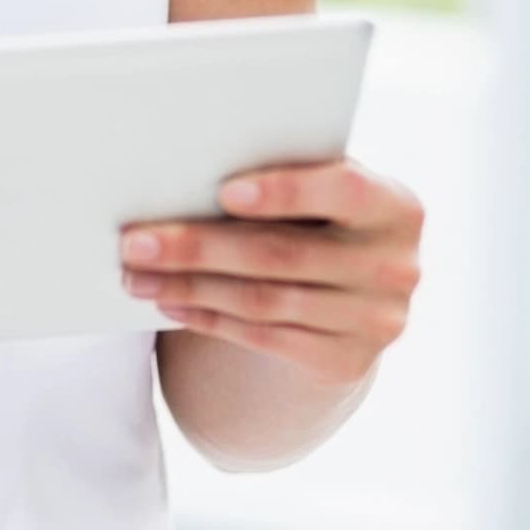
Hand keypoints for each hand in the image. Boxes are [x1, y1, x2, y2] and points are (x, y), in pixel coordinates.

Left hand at [119, 156, 423, 386]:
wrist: (355, 288)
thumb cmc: (320, 211)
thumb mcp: (323, 188)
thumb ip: (283, 172)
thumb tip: (184, 166)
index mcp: (395, 206)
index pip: (343, 191)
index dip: (285, 191)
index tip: (224, 190)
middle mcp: (394, 266)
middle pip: (281, 254)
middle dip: (198, 246)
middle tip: (134, 241)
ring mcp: (374, 322)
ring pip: (262, 300)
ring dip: (188, 287)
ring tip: (136, 274)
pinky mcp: (344, 362)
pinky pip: (262, 337)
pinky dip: (208, 317)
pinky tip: (169, 302)